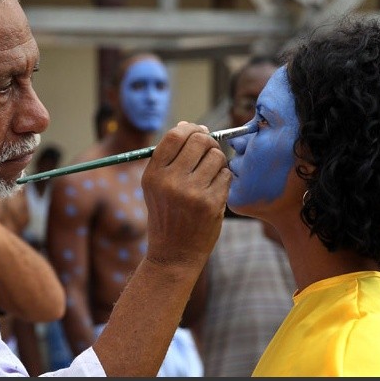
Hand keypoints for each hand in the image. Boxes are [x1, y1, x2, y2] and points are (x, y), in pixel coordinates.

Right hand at [141, 121, 230, 267]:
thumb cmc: (167, 215)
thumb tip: (191, 126)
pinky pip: (226, 175)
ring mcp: (192, 193)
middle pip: (199, 140)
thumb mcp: (155, 187)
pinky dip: (224, 177)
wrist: (173, 254)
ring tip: (211, 172)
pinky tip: (215, 188)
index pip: (175, 135)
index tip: (197, 132)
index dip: (190, 128)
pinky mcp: (211, 203)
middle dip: (208, 141)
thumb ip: (169, 157)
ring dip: (218, 160)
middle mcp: (170, 181)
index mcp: (153, 174)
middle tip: (209, 150)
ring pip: (216, 156)